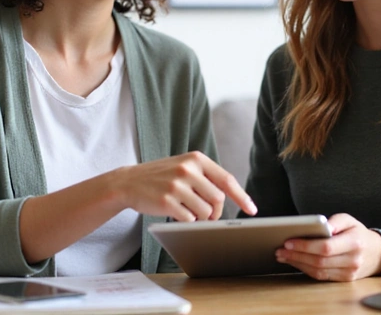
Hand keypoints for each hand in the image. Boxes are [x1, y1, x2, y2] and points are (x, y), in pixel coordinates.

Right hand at [111, 151, 257, 221]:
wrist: (128, 182)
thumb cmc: (161, 177)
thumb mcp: (183, 167)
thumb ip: (205, 177)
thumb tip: (228, 198)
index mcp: (196, 159)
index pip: (226, 179)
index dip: (242, 196)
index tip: (252, 209)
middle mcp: (188, 169)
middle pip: (218, 199)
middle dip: (215, 211)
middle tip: (205, 214)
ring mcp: (177, 185)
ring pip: (205, 211)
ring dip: (200, 217)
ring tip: (186, 210)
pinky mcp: (167, 201)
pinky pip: (189, 219)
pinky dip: (186, 221)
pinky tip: (175, 212)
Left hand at [275, 213, 380, 280]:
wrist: (376, 253)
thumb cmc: (357, 233)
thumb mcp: (349, 220)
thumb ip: (335, 221)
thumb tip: (320, 225)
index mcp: (354, 242)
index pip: (326, 247)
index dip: (305, 245)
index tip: (288, 241)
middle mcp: (353, 260)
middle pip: (319, 260)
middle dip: (296, 255)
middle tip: (280, 249)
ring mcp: (349, 273)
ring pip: (318, 271)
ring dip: (297, 263)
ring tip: (282, 255)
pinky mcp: (344, 280)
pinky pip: (321, 276)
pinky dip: (305, 269)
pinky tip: (295, 262)